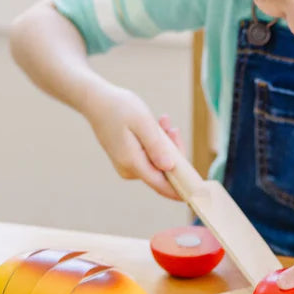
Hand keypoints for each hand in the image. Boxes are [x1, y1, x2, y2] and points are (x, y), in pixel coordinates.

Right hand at [82, 83, 183, 199]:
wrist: (95, 101)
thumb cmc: (119, 108)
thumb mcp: (143, 123)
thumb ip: (157, 147)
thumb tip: (170, 168)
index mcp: (133, 163)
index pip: (161, 185)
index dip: (181, 190)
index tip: (198, 192)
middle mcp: (129, 169)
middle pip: (163, 172)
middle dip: (174, 152)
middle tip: (172, 128)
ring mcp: (127, 166)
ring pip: (158, 162)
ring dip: (165, 144)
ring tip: (163, 121)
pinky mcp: (128, 160)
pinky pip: (150, 157)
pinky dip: (156, 143)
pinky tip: (156, 126)